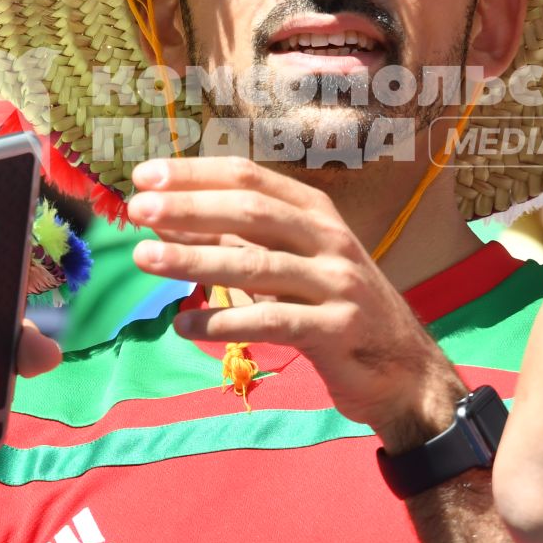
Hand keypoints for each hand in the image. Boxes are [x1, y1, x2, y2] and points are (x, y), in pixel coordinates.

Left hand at [126, 157, 465, 449]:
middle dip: (190, 208)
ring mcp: (337, 283)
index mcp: (317, 212)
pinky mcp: (337, 329)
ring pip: (257, 265)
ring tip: (144, 259)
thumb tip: (172, 218)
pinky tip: (184, 326)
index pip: (250, 177)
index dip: (196, 173)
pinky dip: (223, 323)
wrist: (404, 369)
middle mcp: (330, 239)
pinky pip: (271, 322)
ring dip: (196, 259)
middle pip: (252, 212)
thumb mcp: (292, 264)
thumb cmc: (338, 309)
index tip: (144, 176)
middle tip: (137, 211)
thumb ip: (239, 240)